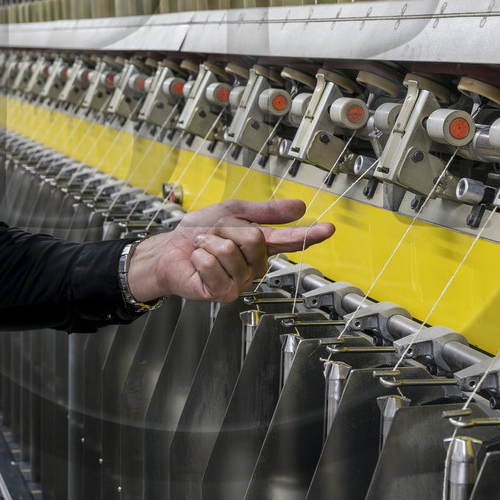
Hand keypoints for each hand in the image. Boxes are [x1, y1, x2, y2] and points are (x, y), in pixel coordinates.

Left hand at [124, 198, 334, 304]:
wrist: (170, 250)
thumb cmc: (199, 233)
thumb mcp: (233, 211)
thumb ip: (266, 211)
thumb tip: (300, 206)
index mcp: (261, 246)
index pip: (291, 239)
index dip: (311, 234)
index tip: (329, 228)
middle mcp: (255, 266)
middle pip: (255, 239)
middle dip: (227, 229)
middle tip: (214, 234)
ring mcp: (241, 282)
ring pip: (232, 251)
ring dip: (210, 243)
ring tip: (204, 248)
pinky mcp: (223, 294)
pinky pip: (215, 267)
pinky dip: (201, 257)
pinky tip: (198, 262)